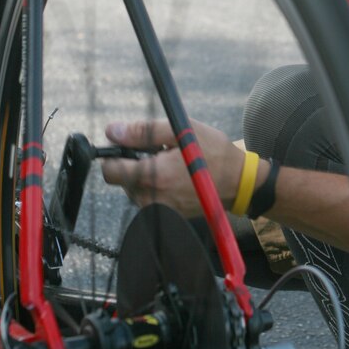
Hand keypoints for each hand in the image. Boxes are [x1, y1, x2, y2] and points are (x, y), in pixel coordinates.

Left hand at [102, 118, 245, 215]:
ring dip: (145, 175)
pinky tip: (175, 177)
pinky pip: (148, 199)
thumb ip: (143, 131)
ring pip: (134, 190)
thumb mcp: (179, 131)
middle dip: (134, 163)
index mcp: (154, 175)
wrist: (237, 181)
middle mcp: (152, 198)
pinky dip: (156, 187)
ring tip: (170, 164)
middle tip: (158, 152)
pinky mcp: (167, 217)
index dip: (113, 155)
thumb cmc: (212, 152)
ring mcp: (160, 210)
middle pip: (122, 180)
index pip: (111, 171)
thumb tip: (112, 131)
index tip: (125, 145)